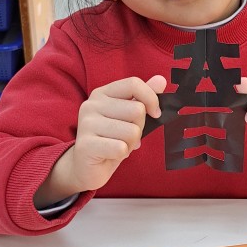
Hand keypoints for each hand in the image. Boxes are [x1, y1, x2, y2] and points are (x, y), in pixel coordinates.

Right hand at [34, 75, 165, 206]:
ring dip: (130, 143)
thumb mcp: (128, 117)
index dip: (151, 98)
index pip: (133, 84)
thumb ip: (142, 97)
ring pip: (131, 131)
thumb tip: (161, 80)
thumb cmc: (110, 140)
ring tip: (117, 146)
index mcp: (101, 93)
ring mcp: (86, 124)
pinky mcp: (86, 145)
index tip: (155, 114)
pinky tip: (110, 155)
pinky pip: (121, 148)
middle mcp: (91, 105)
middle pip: (137, 110)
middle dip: (139, 128)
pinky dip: (122, 154)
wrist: (86, 167)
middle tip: (126, 137)